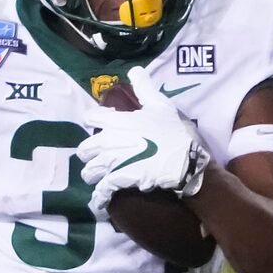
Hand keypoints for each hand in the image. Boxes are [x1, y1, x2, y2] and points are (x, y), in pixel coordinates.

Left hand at [75, 69, 208, 212]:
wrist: (186, 161)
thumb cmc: (176, 132)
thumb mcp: (162, 105)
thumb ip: (145, 89)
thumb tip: (134, 70)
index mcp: (118, 121)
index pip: (92, 117)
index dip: (93, 121)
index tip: (97, 126)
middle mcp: (110, 141)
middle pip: (85, 148)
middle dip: (89, 154)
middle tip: (96, 157)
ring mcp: (113, 162)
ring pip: (89, 171)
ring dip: (91, 175)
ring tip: (97, 179)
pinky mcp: (119, 181)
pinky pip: (101, 192)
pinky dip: (98, 199)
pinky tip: (99, 203)